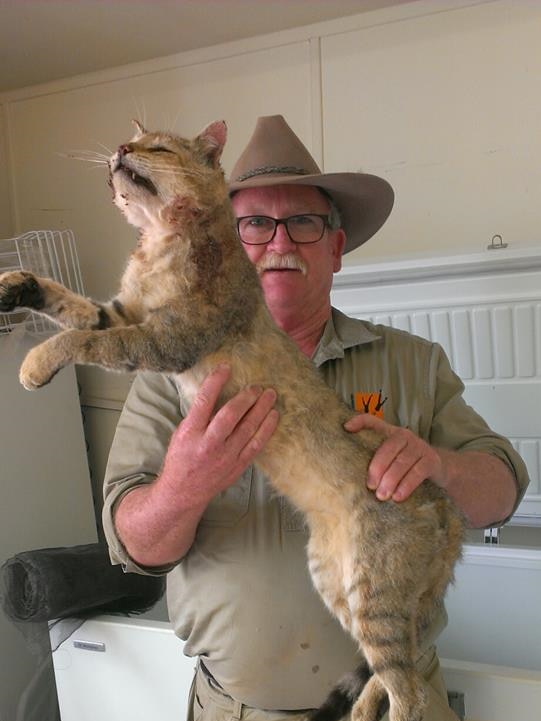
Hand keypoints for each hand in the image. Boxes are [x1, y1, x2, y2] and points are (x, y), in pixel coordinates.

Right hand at [159, 364, 278, 509]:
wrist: (183, 492)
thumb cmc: (181, 458)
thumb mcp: (181, 433)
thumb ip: (198, 415)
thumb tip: (217, 391)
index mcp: (190, 432)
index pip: (204, 401)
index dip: (216, 382)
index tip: (226, 367)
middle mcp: (208, 444)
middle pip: (231, 415)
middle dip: (246, 398)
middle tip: (256, 386)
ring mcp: (225, 457)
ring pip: (248, 429)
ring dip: (261, 409)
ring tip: (270, 395)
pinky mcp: (237, 466)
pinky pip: (256, 445)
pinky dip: (267, 429)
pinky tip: (274, 416)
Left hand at [344, 414, 443, 501]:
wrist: (441, 469)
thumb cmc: (407, 465)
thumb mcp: (391, 459)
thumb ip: (375, 460)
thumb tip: (348, 474)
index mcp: (390, 433)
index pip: (373, 421)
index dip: (360, 422)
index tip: (346, 428)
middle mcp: (404, 435)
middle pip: (388, 448)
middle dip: (377, 468)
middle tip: (370, 486)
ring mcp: (419, 447)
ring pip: (402, 462)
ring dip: (390, 480)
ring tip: (382, 496)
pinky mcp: (431, 460)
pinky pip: (417, 473)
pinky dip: (406, 486)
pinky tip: (398, 497)